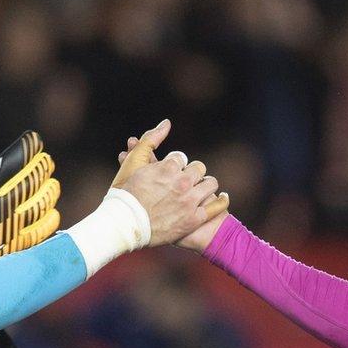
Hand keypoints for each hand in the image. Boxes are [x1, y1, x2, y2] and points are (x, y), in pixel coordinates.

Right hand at [113, 120, 229, 246]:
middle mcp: (182, 183)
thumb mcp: (134, 162)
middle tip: (184, 180)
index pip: (181, 158)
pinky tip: (222, 197)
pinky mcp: (194, 219)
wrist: (125, 224)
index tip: (169, 172)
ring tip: (199, 188)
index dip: (174, 164)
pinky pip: (217, 206)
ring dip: (205, 184)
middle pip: (198, 168)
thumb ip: (151, 139)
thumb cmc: (126, 192)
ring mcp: (189, 201)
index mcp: (168, 167)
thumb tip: (167, 122)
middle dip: (191, 172)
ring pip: (210, 184)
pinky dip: (221, 200)